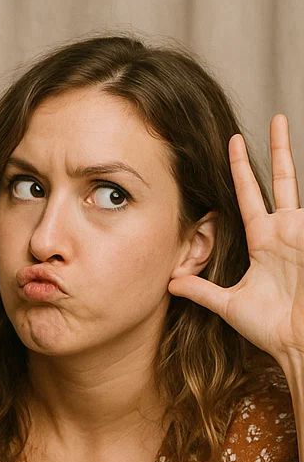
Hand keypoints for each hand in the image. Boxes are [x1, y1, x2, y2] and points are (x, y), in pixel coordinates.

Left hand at [169, 115, 303, 366]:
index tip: (231, 143)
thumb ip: (201, 290)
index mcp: (264, 242)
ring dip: (293, 156)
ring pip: (297, 184)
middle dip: (277, 148)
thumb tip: (170, 282)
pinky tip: (303, 164)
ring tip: (285, 121)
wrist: (299, 344)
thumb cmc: (271, 328)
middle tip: (273, 117)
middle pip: (280, 180)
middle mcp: (285, 231)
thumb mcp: (228, 304)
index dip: (241, 170)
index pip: (248, 196)